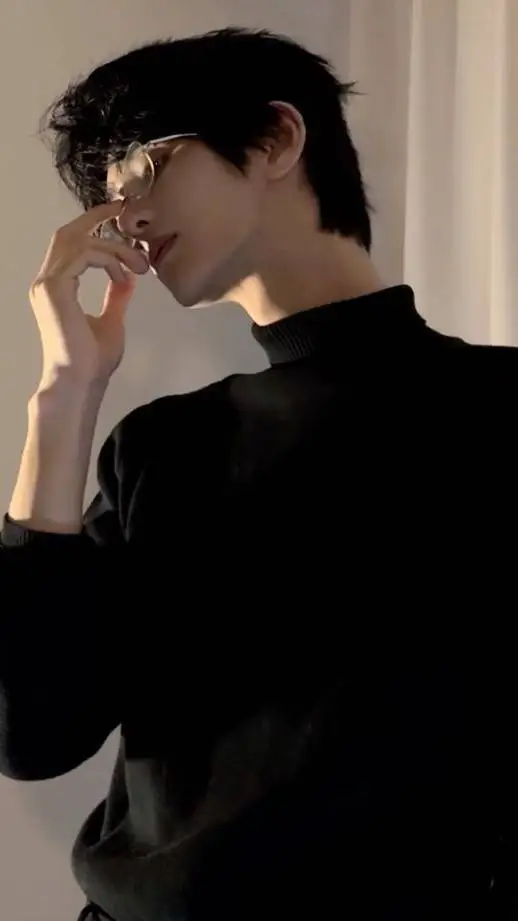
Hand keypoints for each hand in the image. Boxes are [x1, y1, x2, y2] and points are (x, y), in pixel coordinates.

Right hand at [29, 201, 148, 389]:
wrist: (81, 382)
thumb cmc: (92, 362)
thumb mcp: (111, 321)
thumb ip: (116, 298)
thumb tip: (127, 279)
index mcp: (55, 287)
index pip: (70, 243)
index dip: (93, 226)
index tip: (119, 219)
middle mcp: (45, 282)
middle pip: (68, 232)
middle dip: (97, 218)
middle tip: (125, 210)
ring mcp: (46, 284)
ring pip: (79, 240)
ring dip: (114, 246)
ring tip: (138, 264)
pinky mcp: (54, 288)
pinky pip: (84, 254)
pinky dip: (109, 258)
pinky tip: (124, 275)